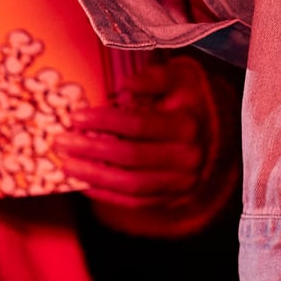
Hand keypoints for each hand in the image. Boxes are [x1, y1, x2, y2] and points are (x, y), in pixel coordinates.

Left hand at [59, 51, 239, 235]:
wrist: (220, 131)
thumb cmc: (190, 98)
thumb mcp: (180, 78)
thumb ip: (155, 78)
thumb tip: (127, 85)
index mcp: (187, 124)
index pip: (139, 125)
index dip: (104, 122)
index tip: (75, 117)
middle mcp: (187, 157)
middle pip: (130, 157)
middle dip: (90, 150)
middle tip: (61, 141)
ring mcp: (181, 182)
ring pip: (130, 185)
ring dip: (93, 176)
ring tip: (66, 164)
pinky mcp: (173, 198)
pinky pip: (134, 203)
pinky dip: (106, 195)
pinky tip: (84, 183)